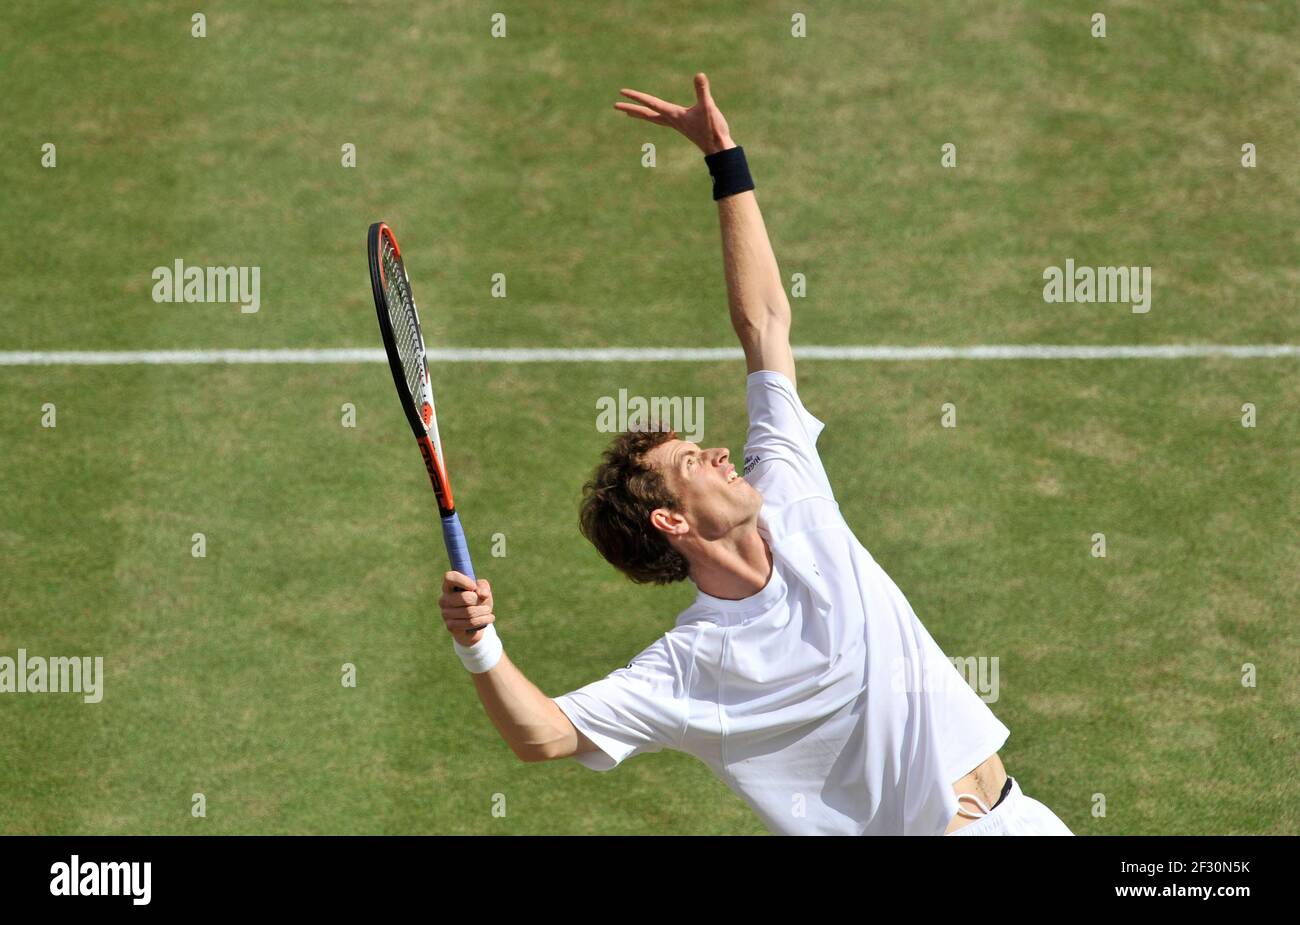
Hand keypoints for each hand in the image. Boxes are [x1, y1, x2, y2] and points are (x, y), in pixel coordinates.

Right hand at [440, 571, 494, 645]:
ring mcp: (445, 613)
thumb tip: (482, 594)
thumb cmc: (478, 601)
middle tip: (484, 602)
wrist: (477, 622)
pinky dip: (483, 620)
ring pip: (469, 612)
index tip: (474, 586)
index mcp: (449, 586)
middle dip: (479, 600)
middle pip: (464, 597)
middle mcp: (444, 599)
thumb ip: (483, 587)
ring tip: (488, 611)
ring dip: (484, 611)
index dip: (463, 581)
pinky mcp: (450, 626)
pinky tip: (488, 618)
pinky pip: (470, 622)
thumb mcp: (483, 590)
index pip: (450, 577)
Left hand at [615, 72, 734, 154]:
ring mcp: (676, 124)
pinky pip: (662, 119)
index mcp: (673, 114)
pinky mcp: (683, 126)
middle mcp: (671, 120)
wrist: (719, 150)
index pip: (651, 103)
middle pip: (646, 114)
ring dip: (641, 114)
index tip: (622, 92)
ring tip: (630, 113)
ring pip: (653, 118)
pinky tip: (658, 114)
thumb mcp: (708, 107)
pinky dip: (654, 116)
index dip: (637, 96)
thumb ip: (702, 91)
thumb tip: (699, 75)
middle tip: (615, 105)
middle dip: (631, 109)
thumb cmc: (713, 129)